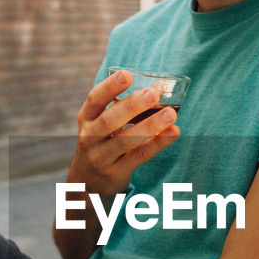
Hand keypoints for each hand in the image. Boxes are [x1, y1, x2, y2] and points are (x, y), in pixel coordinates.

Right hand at [69, 69, 179, 196]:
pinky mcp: (116, 172)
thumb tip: (160, 87)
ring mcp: (101, 157)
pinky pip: (139, 156)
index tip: (127, 74)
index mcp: (86, 119)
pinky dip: (158, 144)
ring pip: (125, 141)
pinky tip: (173, 132)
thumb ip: (124, 107)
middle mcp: (89, 137)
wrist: (88, 183)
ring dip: (149, 126)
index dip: (110, 87)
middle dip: (132, 106)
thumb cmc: (102, 143)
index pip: (94, 100)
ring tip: (170, 113)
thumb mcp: (102, 124)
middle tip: (153, 93)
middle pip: (109, 121)